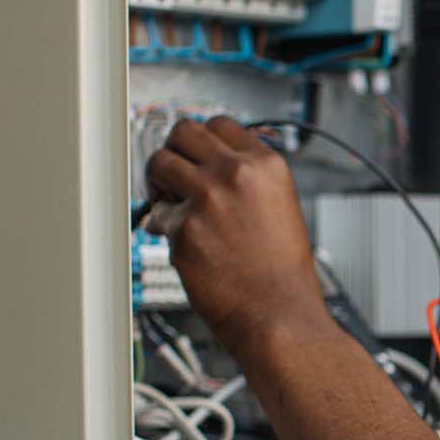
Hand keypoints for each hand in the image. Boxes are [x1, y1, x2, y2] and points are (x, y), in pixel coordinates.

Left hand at [143, 117, 333, 357]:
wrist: (279, 314)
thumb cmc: (282, 272)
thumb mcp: (280, 207)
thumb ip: (249, 180)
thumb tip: (209, 167)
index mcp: (266, 165)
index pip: (220, 124)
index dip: (204, 142)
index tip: (198, 157)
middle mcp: (237, 173)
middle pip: (184, 132)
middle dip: (175, 151)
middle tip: (176, 177)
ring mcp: (207, 198)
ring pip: (159, 162)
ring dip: (159, 183)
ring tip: (171, 205)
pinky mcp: (183, 228)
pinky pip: (157, 215)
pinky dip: (164, 229)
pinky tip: (185, 245)